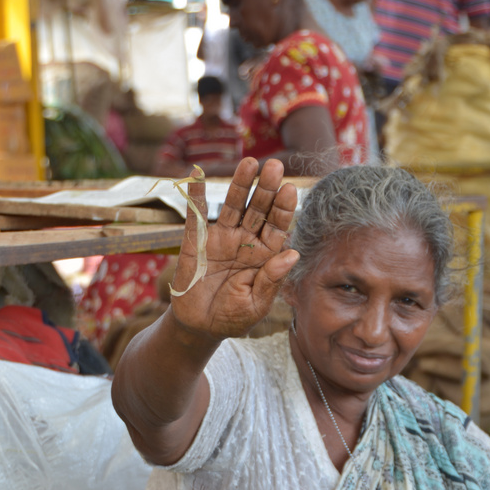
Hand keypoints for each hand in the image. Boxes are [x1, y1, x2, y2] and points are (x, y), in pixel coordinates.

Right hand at [170, 157, 298, 339]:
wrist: (200, 326)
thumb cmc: (233, 317)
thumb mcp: (256, 305)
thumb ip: (272, 280)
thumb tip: (292, 254)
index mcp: (265, 255)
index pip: (277, 227)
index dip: (284, 209)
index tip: (291, 190)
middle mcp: (246, 241)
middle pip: (259, 209)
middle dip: (267, 188)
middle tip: (276, 167)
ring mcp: (222, 238)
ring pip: (234, 206)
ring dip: (241, 184)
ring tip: (250, 163)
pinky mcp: (197, 240)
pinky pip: (197, 215)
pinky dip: (197, 195)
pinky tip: (198, 175)